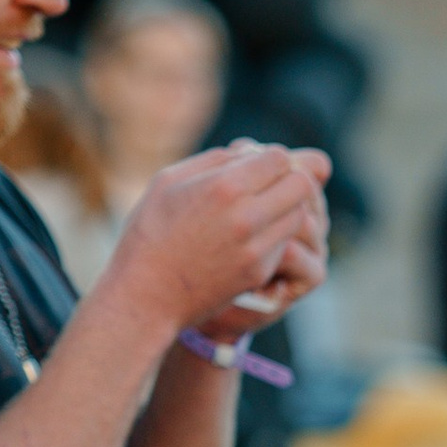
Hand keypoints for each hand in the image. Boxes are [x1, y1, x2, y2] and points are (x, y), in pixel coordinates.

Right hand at [109, 140, 331, 343]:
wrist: (146, 295)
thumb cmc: (150, 232)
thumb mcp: (169, 181)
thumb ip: (215, 160)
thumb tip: (250, 151)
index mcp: (223, 187)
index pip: (279, 159)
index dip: (272, 159)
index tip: (258, 167)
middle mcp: (246, 216)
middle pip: (300, 185)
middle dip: (288, 180)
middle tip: (269, 186)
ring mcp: (256, 248)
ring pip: (299, 215)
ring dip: (286, 209)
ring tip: (262, 210)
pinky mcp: (259, 271)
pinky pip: (285, 243)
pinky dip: (276, 235)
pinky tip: (253, 236)